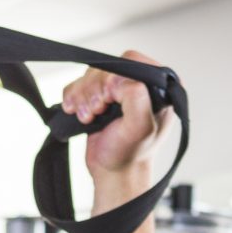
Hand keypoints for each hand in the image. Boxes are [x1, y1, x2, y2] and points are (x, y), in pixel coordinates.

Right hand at [61, 50, 173, 191]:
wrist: (113, 172)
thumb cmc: (130, 154)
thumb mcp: (140, 128)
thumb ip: (137, 100)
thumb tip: (123, 81)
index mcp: (158, 86)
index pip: (131, 60)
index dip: (113, 77)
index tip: (109, 101)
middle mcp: (140, 84)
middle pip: (107, 67)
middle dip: (94, 90)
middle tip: (97, 112)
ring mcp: (119, 90)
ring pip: (90, 74)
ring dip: (82, 96)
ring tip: (88, 117)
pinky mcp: (100, 96)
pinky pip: (78, 83)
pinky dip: (73, 96)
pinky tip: (76, 112)